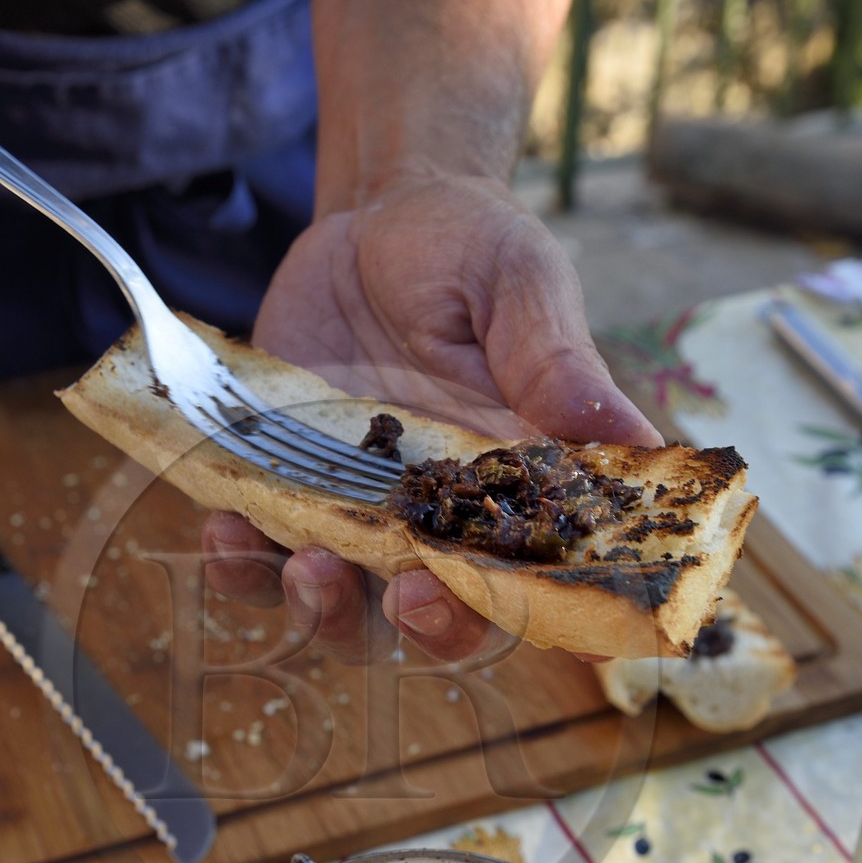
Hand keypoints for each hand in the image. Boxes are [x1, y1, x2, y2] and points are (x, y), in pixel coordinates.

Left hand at [203, 171, 663, 663]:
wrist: (372, 219)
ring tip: (307, 563)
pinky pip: (254, 556)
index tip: (558, 643)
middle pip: (440, 623)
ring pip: (341, 612)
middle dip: (425, 630)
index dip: (554, 626)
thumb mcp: (521, 288)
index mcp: (516, 489)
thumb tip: (636, 442)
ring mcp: (356, 515)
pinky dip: (237, 558)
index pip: (544, 583)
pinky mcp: (284, 492)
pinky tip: (225, 523)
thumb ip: (557, 366)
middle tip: (406, 595)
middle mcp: (439, 522)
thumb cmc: (469, 250)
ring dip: (321, 610)